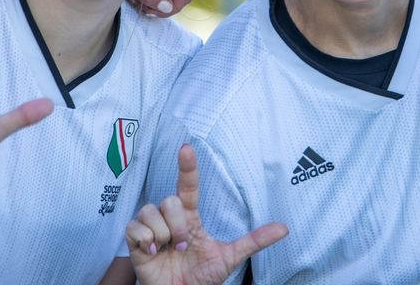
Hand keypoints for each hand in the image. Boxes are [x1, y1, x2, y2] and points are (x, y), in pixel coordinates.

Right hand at [127, 144, 287, 284]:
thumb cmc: (202, 276)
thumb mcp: (230, 258)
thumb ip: (254, 241)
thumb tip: (285, 228)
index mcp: (189, 217)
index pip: (187, 186)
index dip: (187, 167)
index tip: (187, 148)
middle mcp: (169, 218)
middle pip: (169, 200)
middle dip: (178, 225)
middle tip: (183, 246)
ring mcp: (151, 228)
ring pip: (150, 211)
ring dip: (162, 234)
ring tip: (167, 251)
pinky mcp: (135, 242)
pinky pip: (134, 228)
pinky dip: (145, 240)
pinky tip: (152, 252)